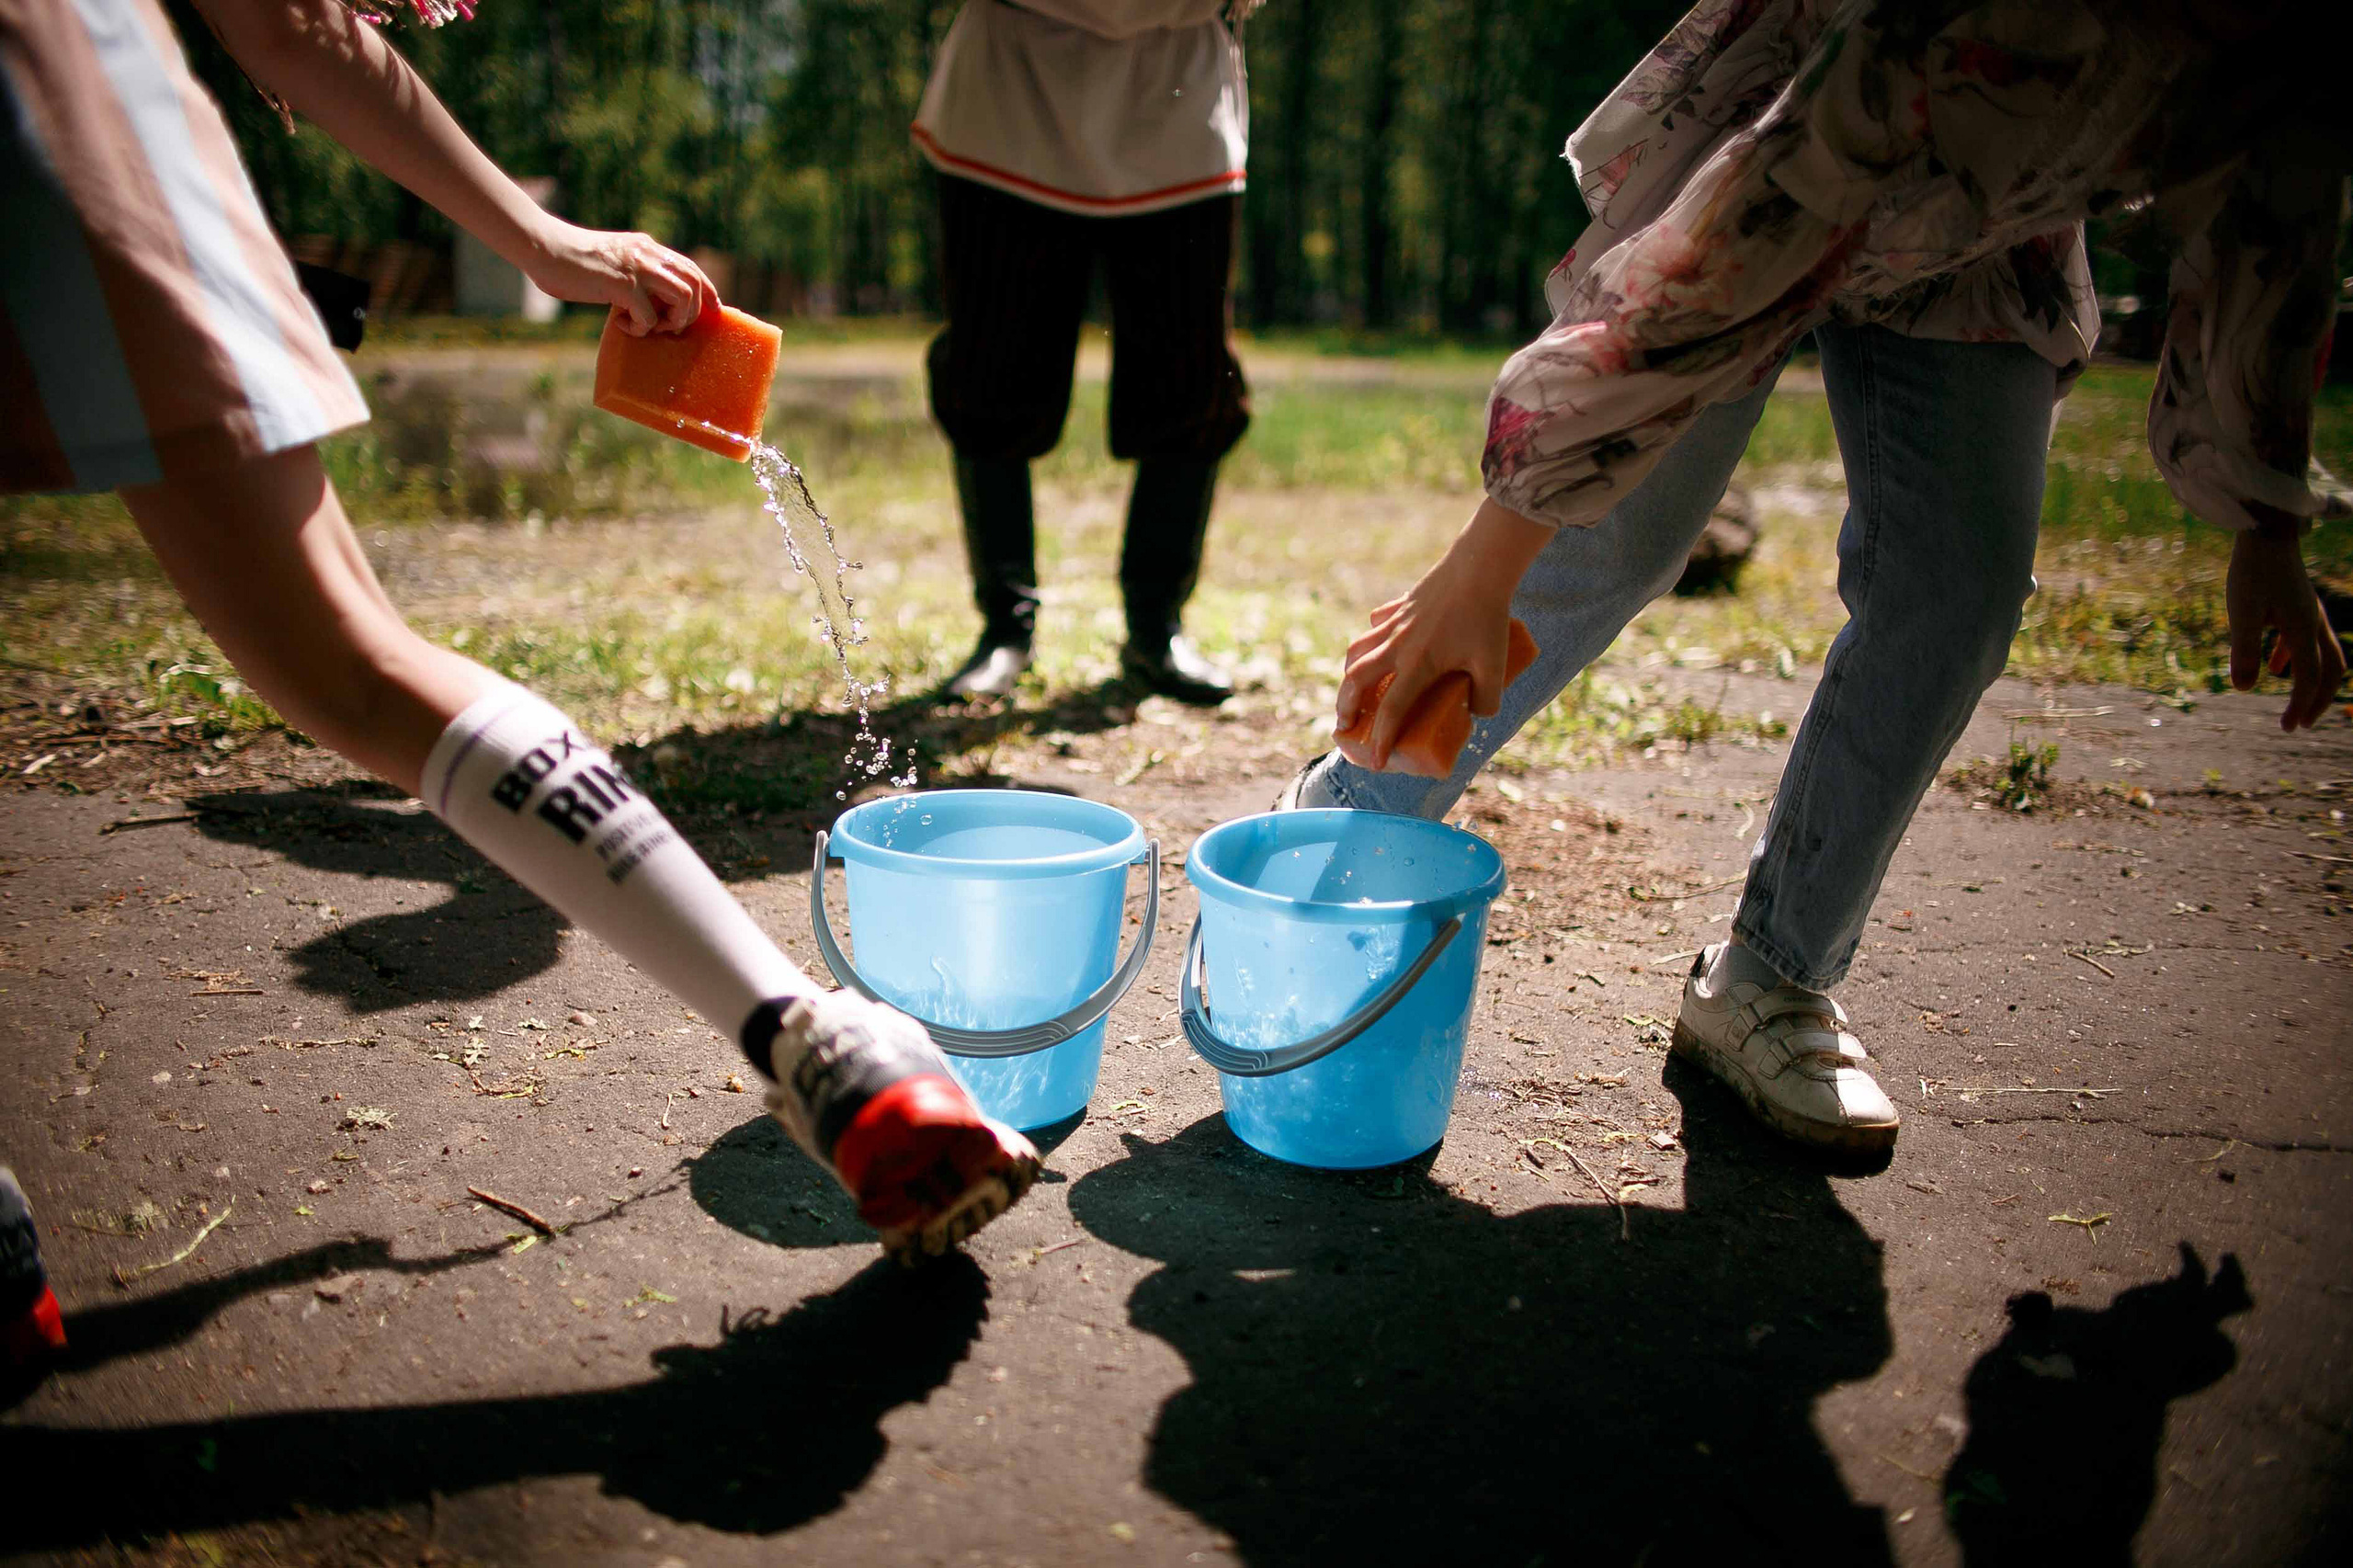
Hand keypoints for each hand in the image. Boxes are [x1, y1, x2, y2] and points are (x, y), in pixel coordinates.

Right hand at [521, 218, 715, 334]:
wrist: (543, 247)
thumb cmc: (570, 260)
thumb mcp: (612, 261)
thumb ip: (632, 273)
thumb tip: (647, 300)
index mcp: (647, 248)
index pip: (691, 268)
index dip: (709, 291)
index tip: (715, 311)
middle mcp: (648, 254)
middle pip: (695, 284)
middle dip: (691, 314)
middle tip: (668, 328)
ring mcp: (637, 268)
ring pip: (684, 297)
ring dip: (673, 321)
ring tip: (649, 327)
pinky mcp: (622, 284)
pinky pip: (649, 316)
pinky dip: (640, 328)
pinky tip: (620, 324)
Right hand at [1334, 498, 1550, 769]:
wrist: (1480, 567)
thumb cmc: (1488, 617)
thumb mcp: (1495, 666)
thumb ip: (1487, 699)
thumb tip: (1478, 715)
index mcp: (1418, 665)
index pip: (1391, 711)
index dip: (1381, 740)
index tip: (1375, 762)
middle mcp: (1398, 646)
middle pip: (1355, 680)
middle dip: (1345, 707)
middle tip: (1345, 725)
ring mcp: (1395, 624)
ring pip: (1357, 651)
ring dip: (1349, 674)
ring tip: (1351, 689)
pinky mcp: (1399, 606)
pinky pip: (1376, 625)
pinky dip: (1371, 638)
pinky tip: (1379, 644)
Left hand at [2227, 524, 2345, 730]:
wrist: (2265, 534)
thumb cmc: (2252, 572)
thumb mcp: (2241, 613)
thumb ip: (2243, 650)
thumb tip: (2244, 688)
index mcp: (2304, 629)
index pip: (2309, 677)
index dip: (2301, 705)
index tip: (2289, 727)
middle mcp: (2313, 623)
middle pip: (2330, 670)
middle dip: (2318, 699)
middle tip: (2301, 723)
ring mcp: (2308, 613)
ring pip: (2322, 655)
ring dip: (2310, 680)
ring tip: (2293, 703)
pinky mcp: (2296, 604)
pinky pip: (2304, 639)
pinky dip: (2294, 658)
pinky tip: (2275, 666)